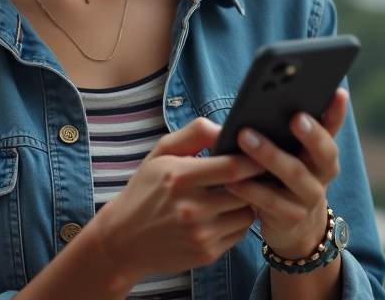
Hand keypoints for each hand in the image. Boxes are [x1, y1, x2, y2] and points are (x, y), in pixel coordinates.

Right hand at [91, 117, 263, 282]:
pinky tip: (226, 212)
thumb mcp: (162, 152)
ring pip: (246, 214)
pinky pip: (239, 233)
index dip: (252, 159)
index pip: (232, 167)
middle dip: (255, 179)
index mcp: (179, 177)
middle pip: (244, 191)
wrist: (124, 237)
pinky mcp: (206, 254)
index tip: (260, 154)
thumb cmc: (146, 188)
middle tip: (259, 171)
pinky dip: (238, 221)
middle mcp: (191, 208)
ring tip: (239, 191)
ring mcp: (200, 234)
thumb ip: (195, 133)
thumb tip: (226, 129)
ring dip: (248, 201)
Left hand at [224, 88, 348, 259]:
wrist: (290, 227)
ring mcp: (309, 197)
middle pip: (324, 151)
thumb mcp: (281, 152)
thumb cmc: (278, 175)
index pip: (332, 127)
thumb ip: (267, 130)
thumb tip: (235, 109)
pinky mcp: (291, 218)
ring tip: (245, 136)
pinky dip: (250, 188)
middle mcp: (322, 172)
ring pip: (294, 173)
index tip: (337, 92)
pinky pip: (270, 201)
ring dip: (269, 154)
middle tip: (295, 117)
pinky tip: (232, 178)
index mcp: (321, 150)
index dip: (337, 111)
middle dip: (311, 133)